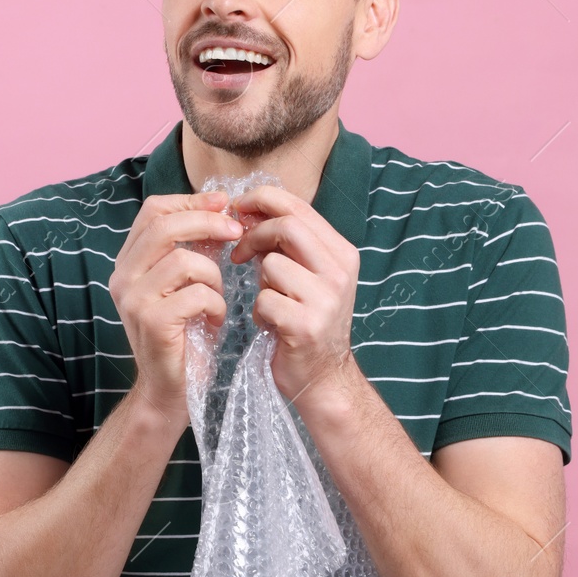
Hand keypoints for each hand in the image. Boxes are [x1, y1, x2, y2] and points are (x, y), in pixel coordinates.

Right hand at [108, 191, 241, 422]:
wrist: (171, 391)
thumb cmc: (184, 336)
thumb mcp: (185, 284)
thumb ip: (193, 248)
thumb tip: (220, 208)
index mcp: (129, 262)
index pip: (153, 210)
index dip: (190, 200)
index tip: (223, 203)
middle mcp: (123, 277)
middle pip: (164, 226)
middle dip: (207, 222)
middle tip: (237, 230)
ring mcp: (134, 300)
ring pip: (184, 261)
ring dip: (214, 276)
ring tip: (218, 297)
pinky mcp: (152, 322)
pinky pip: (197, 295)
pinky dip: (216, 305)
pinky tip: (214, 322)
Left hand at [229, 185, 361, 412]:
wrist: (323, 377)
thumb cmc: (307, 321)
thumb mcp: (306, 276)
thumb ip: (286, 245)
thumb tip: (248, 212)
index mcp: (341, 253)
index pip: (298, 206)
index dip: (261, 200)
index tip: (237, 208)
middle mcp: (339, 271)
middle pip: (287, 226)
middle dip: (253, 234)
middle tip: (238, 252)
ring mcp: (326, 299)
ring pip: (272, 264)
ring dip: (259, 282)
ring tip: (270, 300)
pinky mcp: (306, 325)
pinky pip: (265, 300)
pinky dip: (259, 311)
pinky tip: (271, 324)